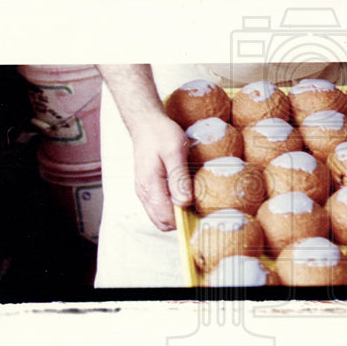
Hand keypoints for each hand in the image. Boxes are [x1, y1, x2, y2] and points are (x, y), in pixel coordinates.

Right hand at [96, 64, 192, 230]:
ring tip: (194, 204)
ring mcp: (144, 192)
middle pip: (162, 222)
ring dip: (176, 216)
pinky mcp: (147, 189)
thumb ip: (179, 178)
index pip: (167, 217)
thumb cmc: (160, 133)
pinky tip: (184, 197)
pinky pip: (158, 208)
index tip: (202, 213)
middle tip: (200, 210)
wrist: (146, 123)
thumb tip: (184, 203)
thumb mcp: (175, 151)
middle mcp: (144, 193)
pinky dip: (171, 209)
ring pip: (159, 217)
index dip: (185, 220)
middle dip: (181, 221)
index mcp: (150, 185)